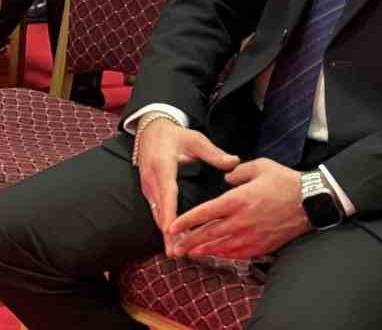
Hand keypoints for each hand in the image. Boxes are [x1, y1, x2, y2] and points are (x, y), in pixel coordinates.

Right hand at [134, 118, 239, 244]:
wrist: (150, 129)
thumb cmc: (175, 135)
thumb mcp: (195, 140)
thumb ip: (213, 153)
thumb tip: (234, 162)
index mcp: (162, 165)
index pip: (166, 193)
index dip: (169, 213)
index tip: (173, 230)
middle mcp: (151, 178)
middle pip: (158, 209)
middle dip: (166, 232)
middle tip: (175, 252)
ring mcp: (147, 185)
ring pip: (155, 212)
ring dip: (164, 232)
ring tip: (174, 251)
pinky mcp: (148, 189)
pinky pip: (155, 210)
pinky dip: (163, 224)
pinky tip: (171, 238)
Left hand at [168, 158, 308, 260]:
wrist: (312, 201)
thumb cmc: (285, 181)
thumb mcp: (258, 166)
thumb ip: (236, 172)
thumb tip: (226, 178)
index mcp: (237, 200)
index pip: (205, 213)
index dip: (186, 221)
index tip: (172, 227)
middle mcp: (242, 221)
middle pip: (209, 234)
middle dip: (189, 241)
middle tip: (174, 247)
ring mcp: (253, 235)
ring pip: (223, 246)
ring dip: (204, 250)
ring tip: (189, 252)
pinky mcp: (264, 244)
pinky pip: (240, 253)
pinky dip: (225, 255)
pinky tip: (216, 254)